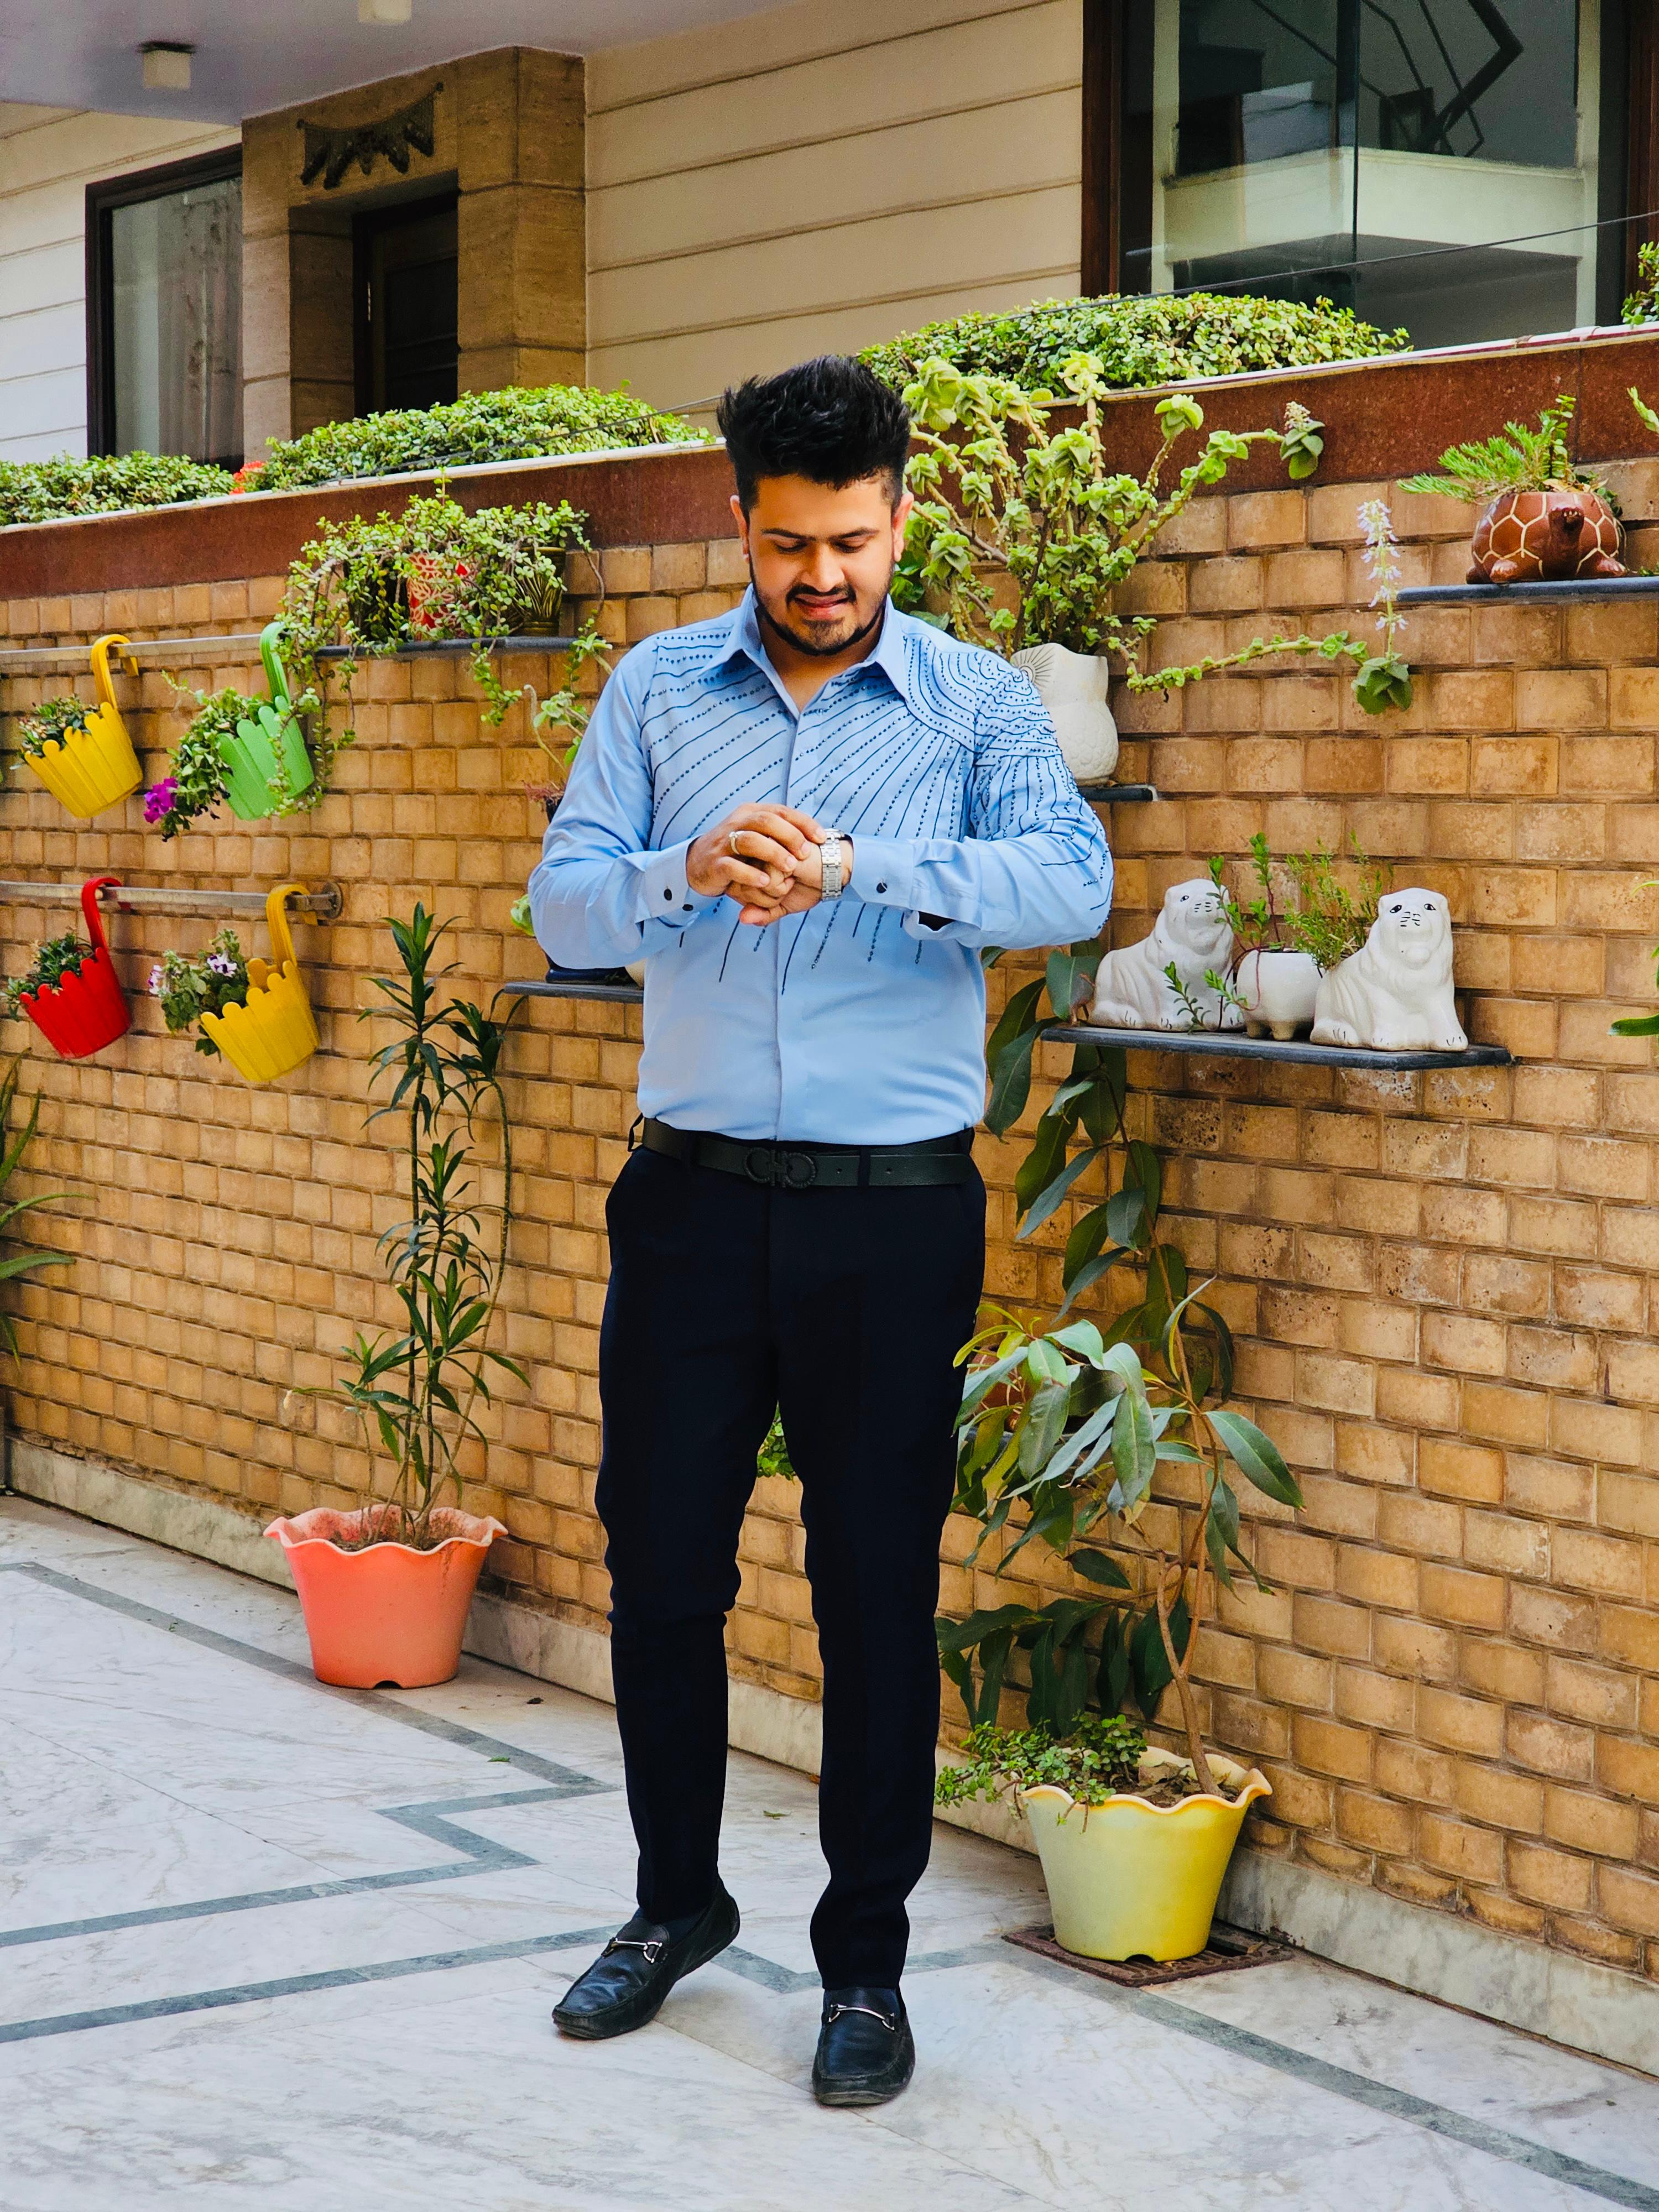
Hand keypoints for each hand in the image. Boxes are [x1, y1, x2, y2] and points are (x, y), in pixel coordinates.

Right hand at [687, 803, 824, 915]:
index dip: (804, 823)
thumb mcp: (756, 836)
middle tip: (805, 853)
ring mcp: (724, 843)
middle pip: (766, 821)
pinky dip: (750, 874)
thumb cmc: (735, 852)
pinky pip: (732, 866)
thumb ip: (778, 833)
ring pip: (750, 840)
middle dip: (790, 836)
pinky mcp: (714, 863)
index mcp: (751, 813)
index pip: (781, 811)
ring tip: (790, 868)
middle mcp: (737, 823)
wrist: (696, 864)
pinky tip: (765, 881)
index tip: (822, 838)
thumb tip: (812, 835)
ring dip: (773, 853)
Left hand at [732, 834, 853, 926]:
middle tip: (787, 884)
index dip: (759, 901)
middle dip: (766, 898)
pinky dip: (782, 886)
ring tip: (791, 877)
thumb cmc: (807, 884)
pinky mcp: (771, 850)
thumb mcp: (782, 905)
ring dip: (775, 891)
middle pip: (739, 891)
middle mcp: (751, 854)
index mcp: (750, 865)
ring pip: (751, 886)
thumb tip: (742, 919)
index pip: (735, 891)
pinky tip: (795, 873)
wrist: (832, 871)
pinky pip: (765, 882)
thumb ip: (761, 913)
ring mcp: (759, 850)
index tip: (779, 890)